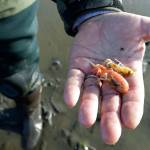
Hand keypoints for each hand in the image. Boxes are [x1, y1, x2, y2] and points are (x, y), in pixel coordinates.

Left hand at [64, 12, 149, 143]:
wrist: (101, 21)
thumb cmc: (122, 26)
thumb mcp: (140, 28)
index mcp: (127, 73)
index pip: (131, 95)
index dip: (131, 108)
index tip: (129, 122)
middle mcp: (109, 77)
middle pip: (110, 101)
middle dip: (109, 117)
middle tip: (109, 136)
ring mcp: (92, 73)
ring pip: (90, 94)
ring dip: (88, 107)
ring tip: (86, 120)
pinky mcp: (77, 67)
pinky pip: (74, 80)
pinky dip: (72, 90)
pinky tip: (70, 101)